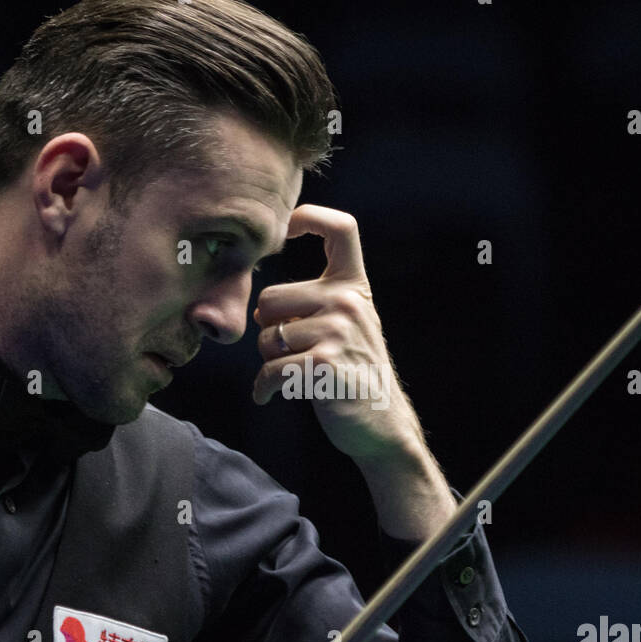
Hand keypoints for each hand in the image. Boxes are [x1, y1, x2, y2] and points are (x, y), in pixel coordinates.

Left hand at [252, 204, 454, 538]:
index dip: (308, 216)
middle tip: (289, 351)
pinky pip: (271, 368)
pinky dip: (264, 387)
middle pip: (270, 298)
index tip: (286, 226)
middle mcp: (349, 303)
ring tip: (292, 375)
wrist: (381, 425)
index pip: (340, 229)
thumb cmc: (353, 373)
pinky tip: (270, 395)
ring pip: (267, 338)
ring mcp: (339, 333)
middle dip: (268, 329)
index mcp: (354, 287)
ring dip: (269, 362)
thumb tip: (260, 304)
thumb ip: (315, 302)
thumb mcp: (346, 326)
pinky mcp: (324, 365)